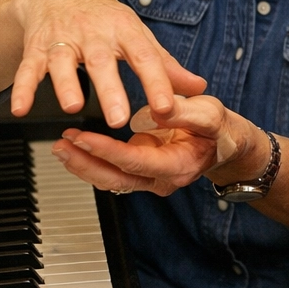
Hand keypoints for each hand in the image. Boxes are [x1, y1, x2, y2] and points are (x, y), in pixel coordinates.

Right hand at [8, 0, 206, 126]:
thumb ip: (165, 65)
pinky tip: (21, 109)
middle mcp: (93, 32)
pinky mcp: (36, 47)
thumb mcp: (137, 35)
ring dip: (66, 84)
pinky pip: (28, 68)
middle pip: (102, 62)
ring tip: (72, 107)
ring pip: (63, 62)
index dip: (157, 82)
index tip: (167, 108)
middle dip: (111, 89)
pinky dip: (23, 88)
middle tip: (119, 118)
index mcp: (125, 30)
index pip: (145, 57)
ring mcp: (63, 39)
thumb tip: (198, 87)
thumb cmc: (104, 18)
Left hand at [52, 93, 258, 195]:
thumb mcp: (209, 113)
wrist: (226, 144)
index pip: (136, 162)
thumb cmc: (219, 129)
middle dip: (85, 163)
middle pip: (116, 179)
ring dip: (83, 164)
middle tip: (62, 144)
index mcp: (178, 167)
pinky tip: (76, 146)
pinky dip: (91, 160)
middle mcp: (161, 180)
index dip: (108, 151)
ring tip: (62, 144)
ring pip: (110, 180)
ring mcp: (149, 178)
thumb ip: (183, 112)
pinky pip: (112, 171)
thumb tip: (158, 107)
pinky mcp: (141, 171)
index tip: (85, 137)